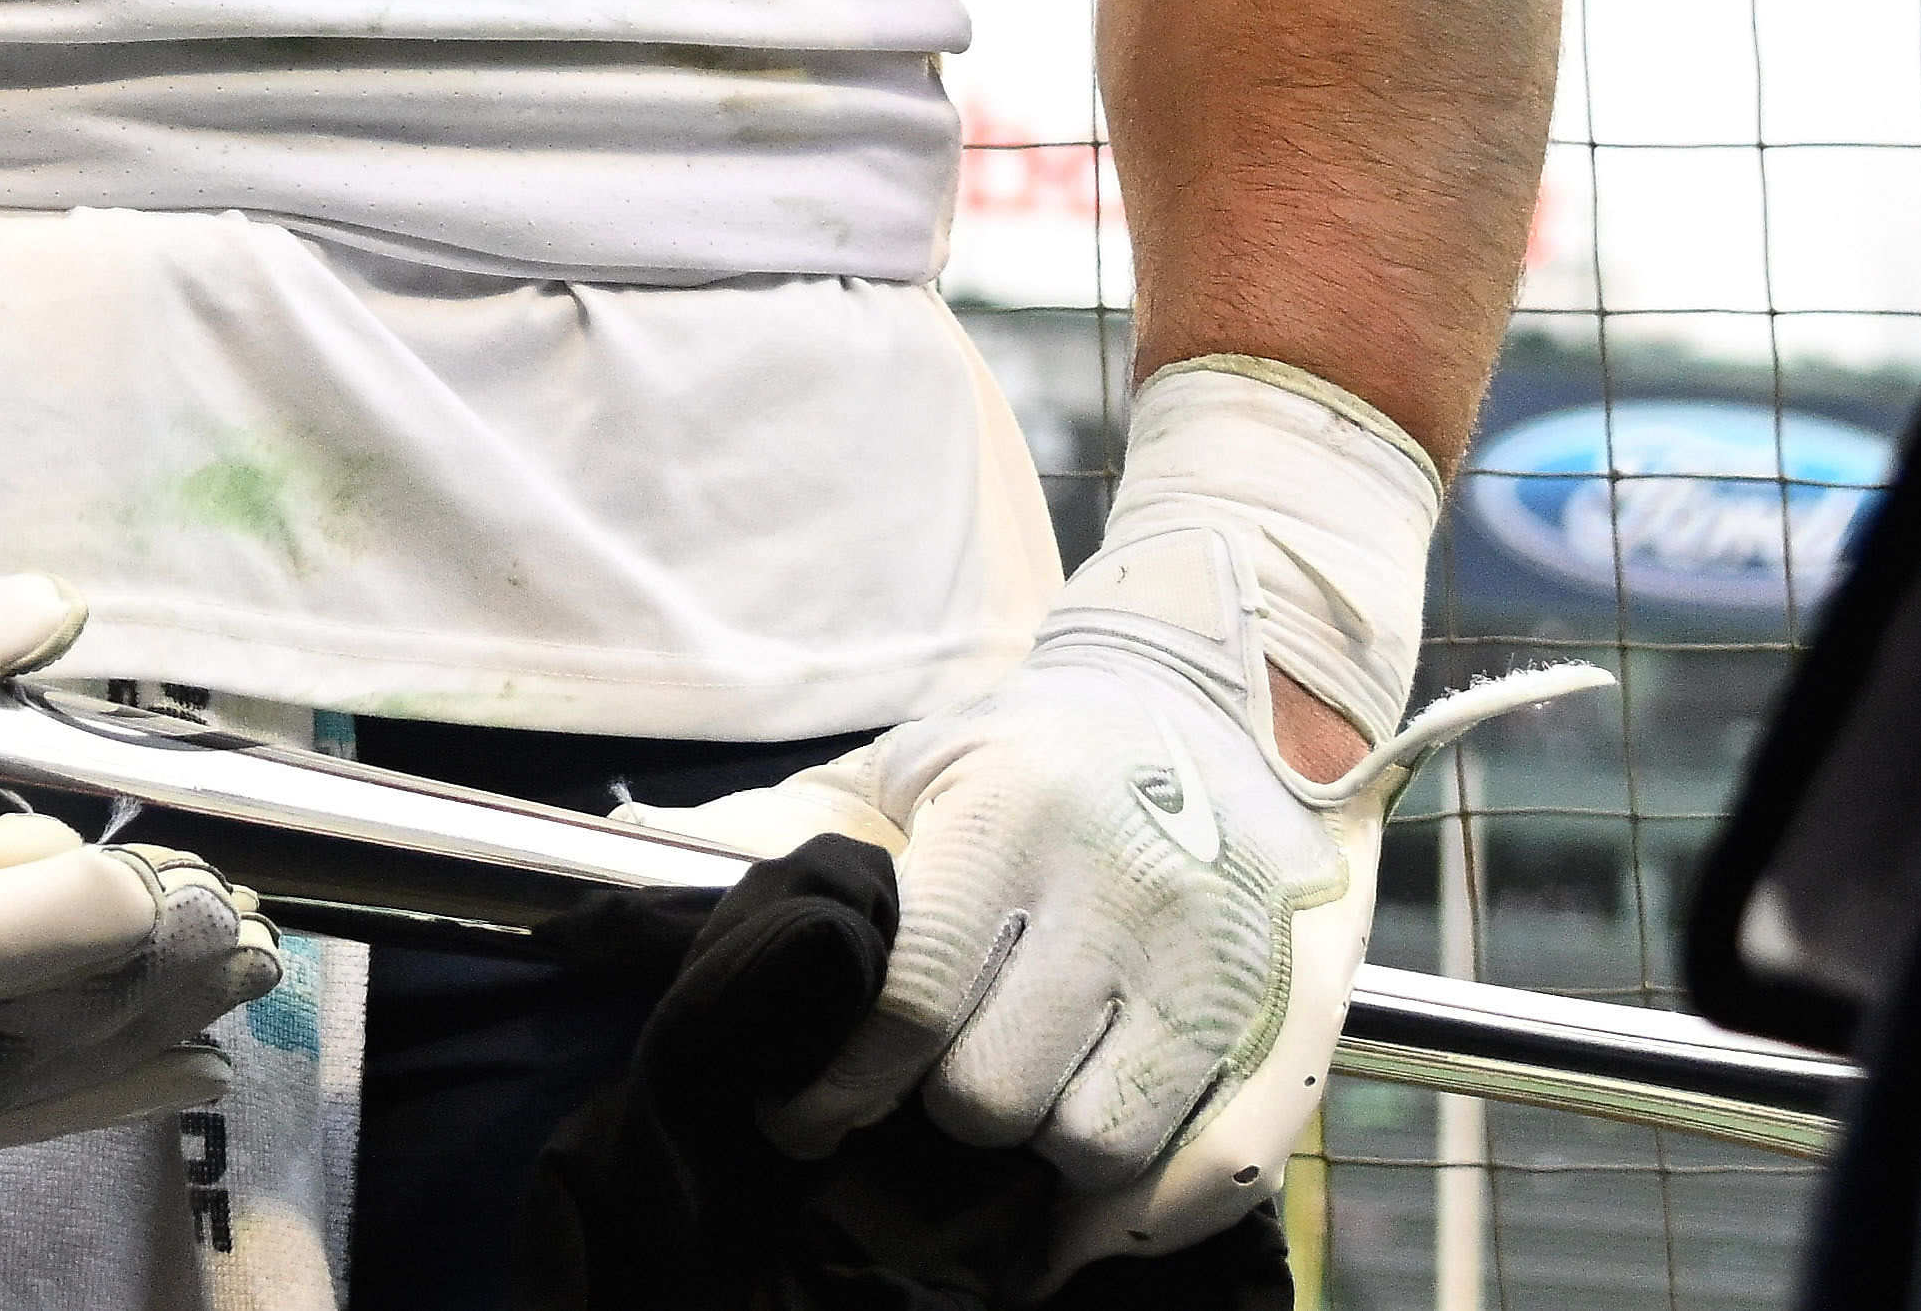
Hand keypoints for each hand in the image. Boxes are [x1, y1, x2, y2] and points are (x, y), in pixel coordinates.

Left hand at [655, 363, 1595, 1291]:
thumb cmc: (1031, 753)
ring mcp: (1216, 961)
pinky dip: (1147, 1216)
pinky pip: (1219, 1168)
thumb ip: (781, 825)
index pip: (913, 1000)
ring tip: (1005, 1139)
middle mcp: (1123, 892)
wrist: (1221, 703)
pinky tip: (1085, 1214)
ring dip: (1039, 1167)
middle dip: (939, 1119)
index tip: (804, 1115)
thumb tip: (629, 848)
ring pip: (1103, 1148)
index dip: (843, 1083)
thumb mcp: (907, 763)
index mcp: (1011, 818)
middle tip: (917, 1111)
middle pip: (1001, 1093)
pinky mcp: (1290, 1014)